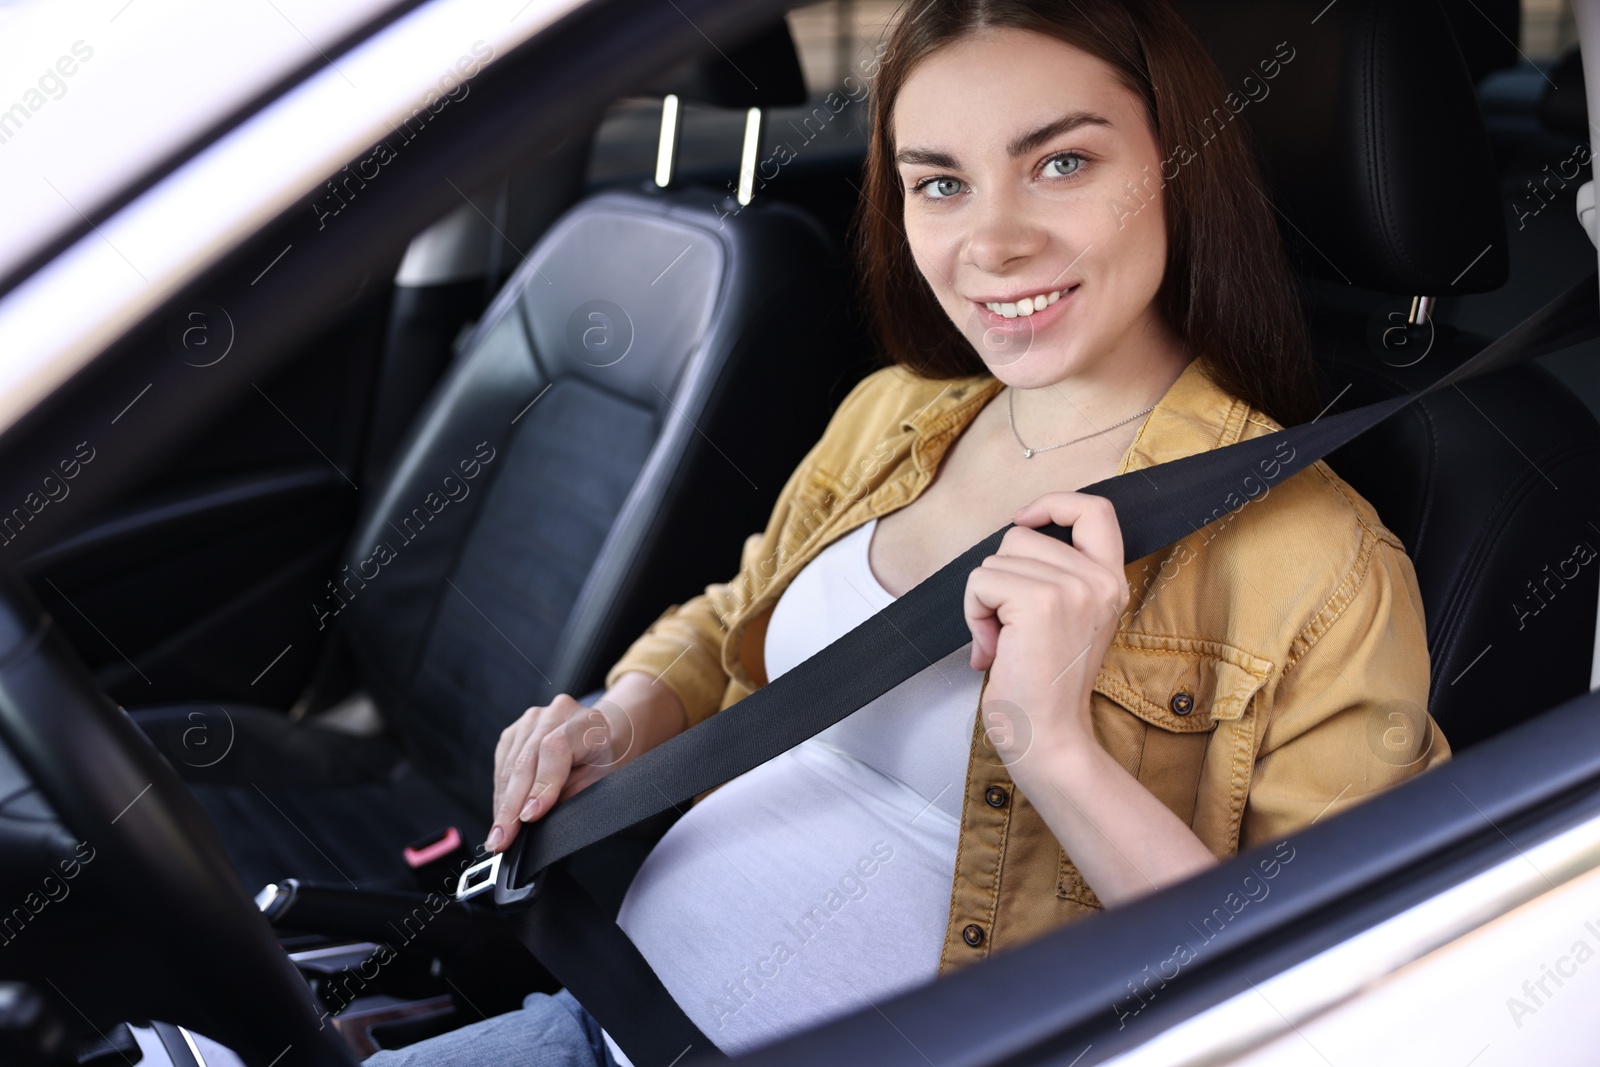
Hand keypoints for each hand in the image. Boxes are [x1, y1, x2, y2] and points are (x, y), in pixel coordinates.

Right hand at [485, 693, 634, 854]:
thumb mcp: (604, 779)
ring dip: (502, 804)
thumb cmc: (607, 760)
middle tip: (502, 839)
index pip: (555, 749)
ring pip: (509, 766)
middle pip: (525, 760)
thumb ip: (575, 792)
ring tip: (498, 836)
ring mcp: (532, 720)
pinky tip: (501, 815)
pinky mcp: (514, 732)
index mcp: (586, 723)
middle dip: (512, 806)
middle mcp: (556, 714)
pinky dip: (501, 794)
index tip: (529, 817)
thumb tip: (536, 815)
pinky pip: (501, 765)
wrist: (606, 734)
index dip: (541, 785)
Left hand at [962, 492, 1128, 765]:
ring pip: (995, 559)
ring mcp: (1073, 589)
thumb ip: (1052, 577)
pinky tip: (992, 647)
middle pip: (1021, 536)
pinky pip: (982, 581)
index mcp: (1110, 582)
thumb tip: (1010, 543)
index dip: (1054, 503)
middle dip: (998, 576)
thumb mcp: (1066, 620)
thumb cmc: (1043, 687)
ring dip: (983, 600)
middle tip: (1007, 626)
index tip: (1026, 521)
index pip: (1095, 510)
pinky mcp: (1041, 602)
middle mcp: (1099, 581)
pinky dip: (973, 612)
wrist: (1047, 736)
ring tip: (1002, 640)